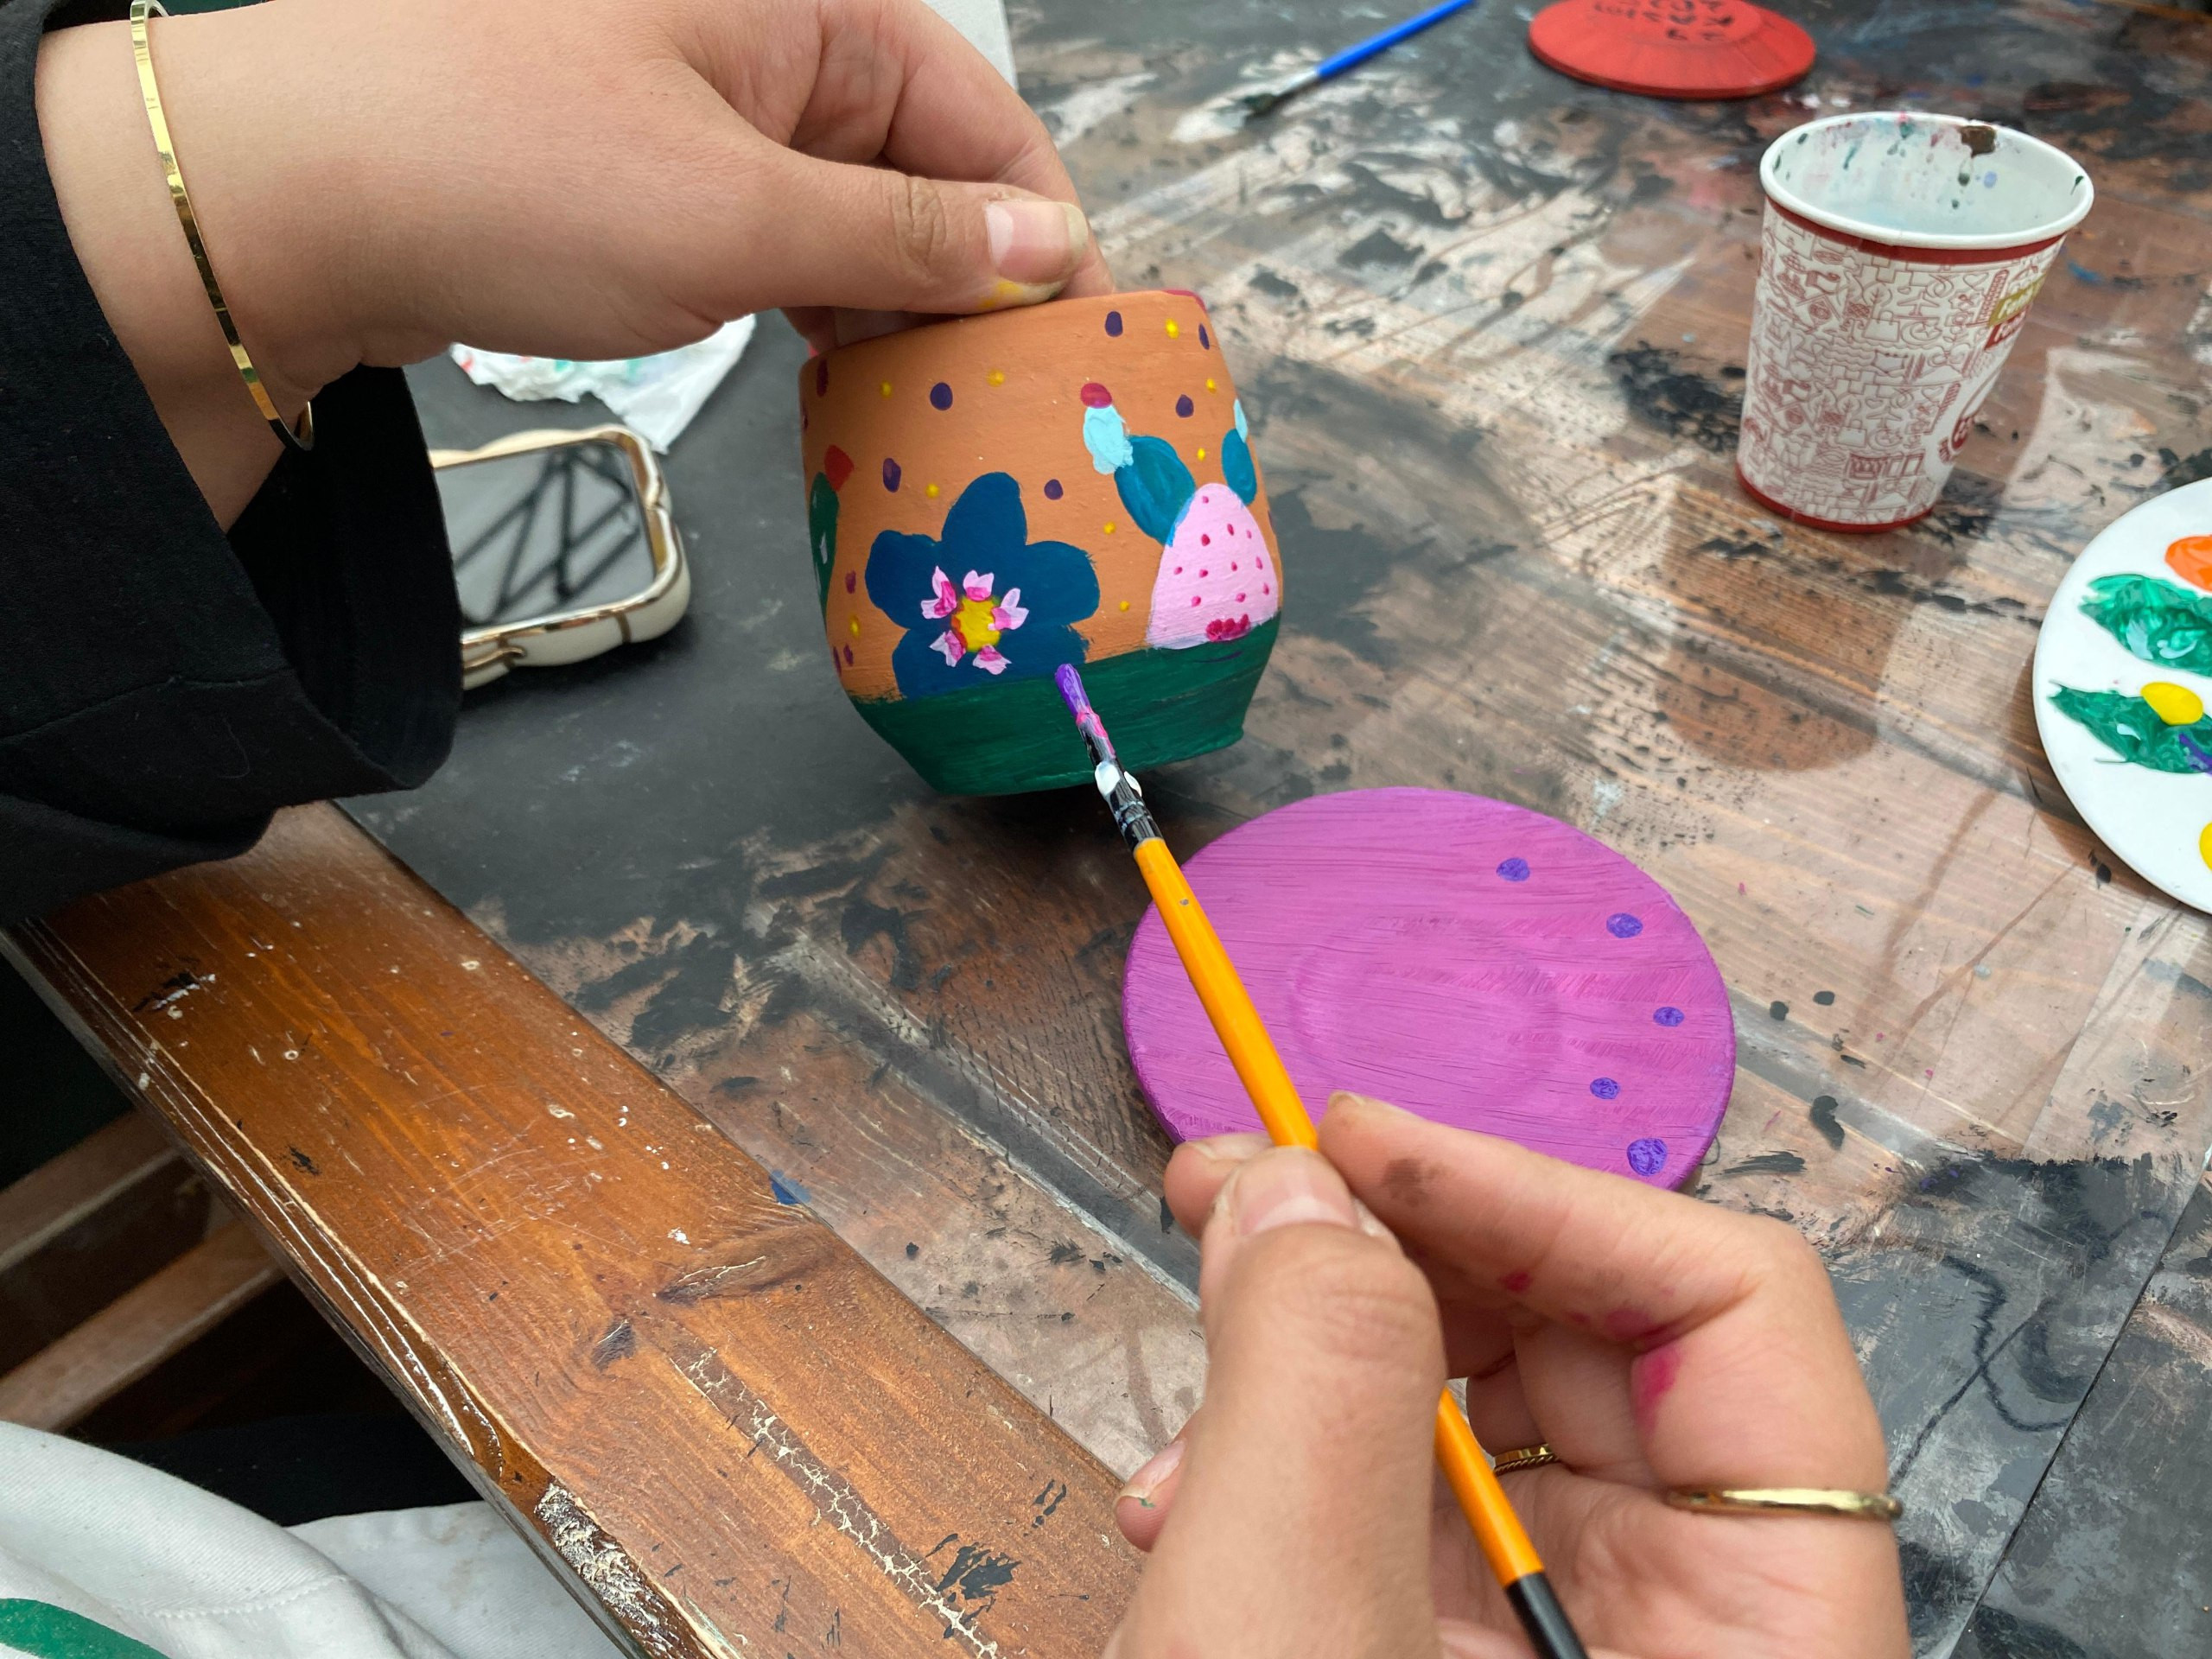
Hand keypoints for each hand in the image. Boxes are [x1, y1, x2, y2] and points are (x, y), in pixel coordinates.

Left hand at [35, 0, 1109, 521]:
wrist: (281, 200)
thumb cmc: (506, 171)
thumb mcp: (739, 219)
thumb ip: (908, 240)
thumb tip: (1046, 245)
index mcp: (805, 6)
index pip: (978, 115)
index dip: (1043, 231)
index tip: (1078, 344)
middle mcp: (761, 38)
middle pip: (921, 165)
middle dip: (972, 283)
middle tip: (1006, 404)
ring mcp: (697, 105)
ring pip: (846, 212)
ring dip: (891, 312)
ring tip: (930, 414)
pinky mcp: (644, 174)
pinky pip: (771, 239)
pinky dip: (813, 309)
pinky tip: (839, 387)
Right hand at [1109, 1094, 1908, 1657]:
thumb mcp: (1290, 1630)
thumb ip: (1313, 1376)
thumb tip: (1295, 1178)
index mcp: (1765, 1647)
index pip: (1737, 1319)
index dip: (1540, 1195)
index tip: (1348, 1143)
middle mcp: (1705, 1640)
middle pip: (1602, 1345)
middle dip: (1399, 1253)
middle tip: (1230, 1191)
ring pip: (1495, 1418)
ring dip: (1323, 1358)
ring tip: (1184, 1380)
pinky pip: (1420, 1505)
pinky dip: (1302, 1456)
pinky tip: (1188, 1487)